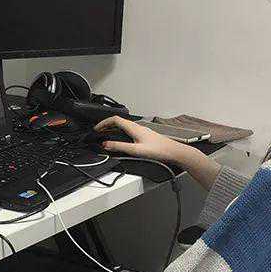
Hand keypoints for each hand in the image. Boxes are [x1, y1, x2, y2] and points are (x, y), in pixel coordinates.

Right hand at [94, 115, 221, 190]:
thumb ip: (120, 147)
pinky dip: (121, 133)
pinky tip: (122, 140)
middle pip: (119, 122)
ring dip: (114, 129)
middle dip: (107, 126)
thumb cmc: (158, 150)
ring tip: (107, 136)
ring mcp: (142, 130)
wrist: (174, 152)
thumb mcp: (136, 150)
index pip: (115, 119)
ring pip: (124, 126)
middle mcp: (137, 126)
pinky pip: (129, 130)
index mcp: (134, 127)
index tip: (96, 129)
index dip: (103, 123)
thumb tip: (106, 145)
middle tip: (99, 132)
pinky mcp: (145, 135)